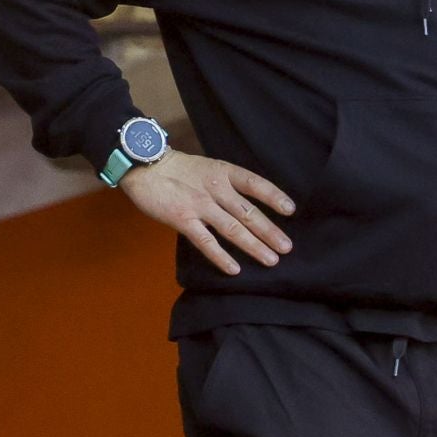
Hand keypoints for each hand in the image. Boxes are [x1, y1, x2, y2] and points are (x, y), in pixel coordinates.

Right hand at [118, 149, 295, 275]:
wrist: (145, 167)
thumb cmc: (178, 168)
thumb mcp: (208, 167)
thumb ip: (226, 183)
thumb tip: (247, 203)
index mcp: (224, 172)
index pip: (255, 184)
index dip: (274, 196)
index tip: (291, 210)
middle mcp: (216, 188)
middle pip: (249, 212)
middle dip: (270, 231)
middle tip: (287, 247)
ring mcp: (200, 205)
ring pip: (233, 229)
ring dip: (254, 246)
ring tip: (271, 259)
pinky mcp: (183, 220)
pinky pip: (206, 242)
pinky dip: (222, 257)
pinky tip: (235, 269)